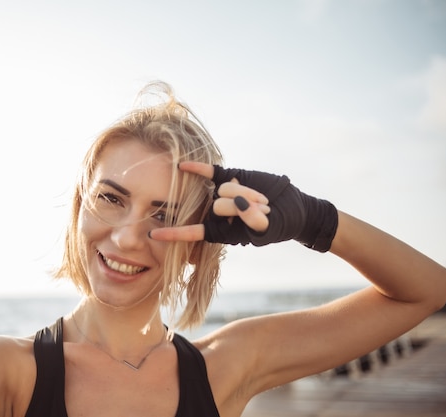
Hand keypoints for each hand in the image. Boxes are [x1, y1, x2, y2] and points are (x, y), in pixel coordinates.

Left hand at [150, 162, 337, 251]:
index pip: (192, 233)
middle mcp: (216, 212)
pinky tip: (182, 164)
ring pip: (223, 190)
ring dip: (248, 194)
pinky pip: (209, 172)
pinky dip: (197, 168)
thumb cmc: (279, 225)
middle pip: (218, 206)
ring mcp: (221, 193)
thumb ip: (253, 221)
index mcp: (220, 232)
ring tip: (262, 200)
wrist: (292, 207)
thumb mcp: (267, 228)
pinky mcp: (229, 176)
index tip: (153, 234)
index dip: (174, 234)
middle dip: (243, 207)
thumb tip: (238, 204)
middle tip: (263, 209)